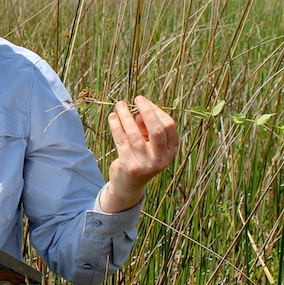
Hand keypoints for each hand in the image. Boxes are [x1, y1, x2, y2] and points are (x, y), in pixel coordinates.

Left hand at [100, 96, 177, 212]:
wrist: (129, 186)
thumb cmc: (141, 157)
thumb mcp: (150, 144)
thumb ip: (147, 128)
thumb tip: (137, 111)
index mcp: (171, 151)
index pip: (168, 126)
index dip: (157, 111)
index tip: (144, 103)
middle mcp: (161, 159)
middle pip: (157, 130)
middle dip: (147, 111)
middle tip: (138, 98)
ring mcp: (146, 164)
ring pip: (135, 134)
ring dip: (126, 116)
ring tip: (120, 105)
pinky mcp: (130, 167)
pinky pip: (122, 141)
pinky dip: (116, 127)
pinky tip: (112, 117)